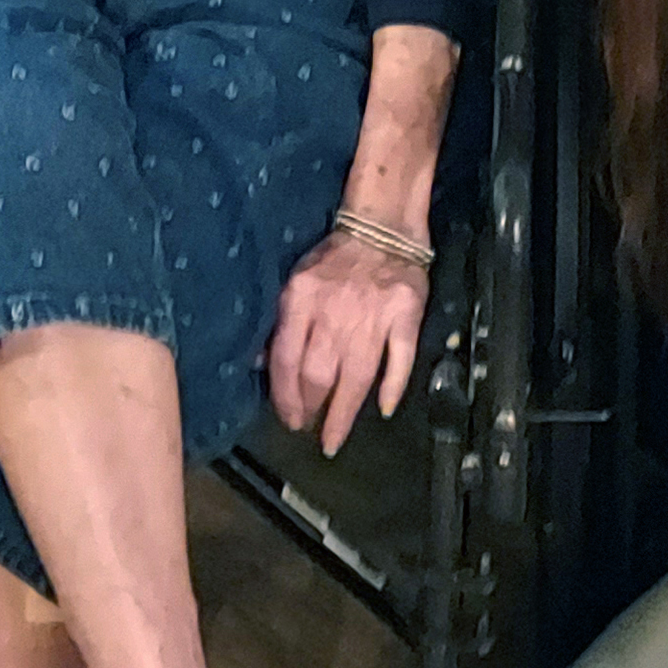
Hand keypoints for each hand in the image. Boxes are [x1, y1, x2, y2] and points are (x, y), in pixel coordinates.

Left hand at [266, 225, 429, 455]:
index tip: (288, 418)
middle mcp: (334, 313)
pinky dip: (393, 386)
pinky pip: (399, 359)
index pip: (286, 359)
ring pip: (356, 376)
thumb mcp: (296, 282)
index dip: (285, 396)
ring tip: (334, 438)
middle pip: (318, 374)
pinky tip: (383, 409)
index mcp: (302, 301)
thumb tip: (262, 364)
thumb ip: (283, 323)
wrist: (381, 228)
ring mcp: (372, 317)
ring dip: (343, 412)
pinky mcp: (405, 317)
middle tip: (308, 428)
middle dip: (310, 407)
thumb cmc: (334, 259)